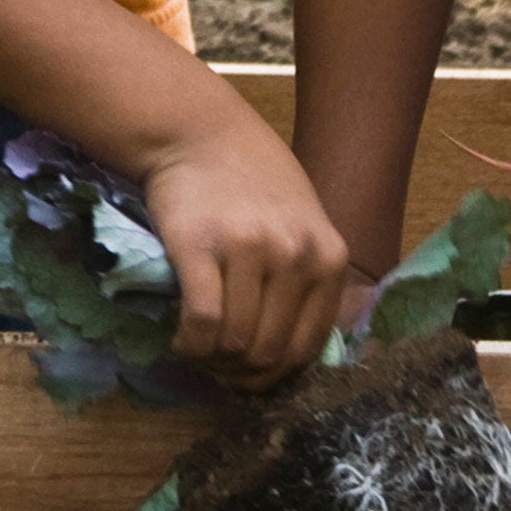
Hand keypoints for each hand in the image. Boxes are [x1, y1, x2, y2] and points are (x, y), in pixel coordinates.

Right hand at [146, 125, 360, 391]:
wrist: (200, 133)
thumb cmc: (253, 181)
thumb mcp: (304, 224)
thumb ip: (308, 278)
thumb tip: (293, 351)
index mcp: (329, 257)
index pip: (308, 346)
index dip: (276, 375)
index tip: (251, 376)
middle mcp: (296, 255)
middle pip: (270, 351)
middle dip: (241, 373)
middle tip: (219, 367)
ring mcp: (250, 251)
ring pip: (236, 343)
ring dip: (213, 360)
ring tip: (200, 351)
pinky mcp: (201, 248)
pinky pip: (202, 322)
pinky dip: (190, 343)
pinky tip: (182, 338)